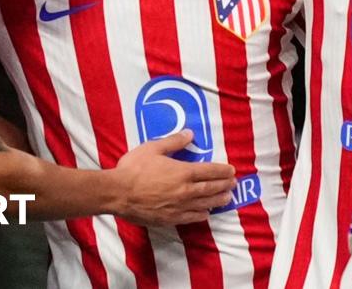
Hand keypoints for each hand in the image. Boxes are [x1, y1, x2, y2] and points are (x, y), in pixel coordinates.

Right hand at [111, 130, 237, 226]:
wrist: (118, 193)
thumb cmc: (134, 168)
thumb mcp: (152, 148)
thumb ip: (173, 141)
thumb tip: (190, 133)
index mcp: (183, 172)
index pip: (209, 171)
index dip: (222, 171)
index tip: (231, 171)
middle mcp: (185, 190)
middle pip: (210, 188)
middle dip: (224, 185)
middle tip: (233, 184)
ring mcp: (178, 207)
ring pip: (204, 204)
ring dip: (217, 200)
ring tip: (227, 199)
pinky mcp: (169, 219)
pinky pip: (191, 218)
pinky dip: (201, 215)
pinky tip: (206, 214)